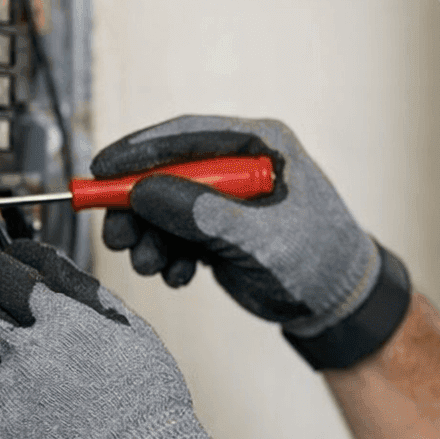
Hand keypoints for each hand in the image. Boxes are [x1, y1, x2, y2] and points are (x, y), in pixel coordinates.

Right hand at [92, 116, 410, 368]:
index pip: (188, 135)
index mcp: (261, 145)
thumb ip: (204, 214)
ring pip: (166, 206)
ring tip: (150, 266)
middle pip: (168, 171)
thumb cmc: (319, 260)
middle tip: (117, 236)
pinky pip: (176, 234)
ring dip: (150, 237)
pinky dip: (168, 255)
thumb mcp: (262, 238)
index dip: (140, 150)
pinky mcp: (219, 228)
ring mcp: (228, 197)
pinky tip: (177, 276)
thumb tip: (144, 192)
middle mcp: (241, 164)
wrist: (338, 304)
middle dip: (137, 204)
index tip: (101, 170)